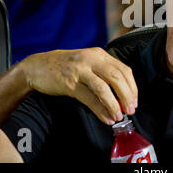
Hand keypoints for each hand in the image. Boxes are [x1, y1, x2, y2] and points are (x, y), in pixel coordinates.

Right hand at [18, 48, 137, 124]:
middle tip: (131, 109)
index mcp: (99, 54)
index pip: (123, 69)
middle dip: (127, 95)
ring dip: (114, 104)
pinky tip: (106, 118)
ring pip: (103, 88)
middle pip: (117, 77)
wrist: (37, 66)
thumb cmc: (66, 67)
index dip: (132, 87)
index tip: (135, 101)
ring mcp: (80, 70)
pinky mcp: (69, 83)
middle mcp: (91, 59)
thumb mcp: (88, 63)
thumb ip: (104, 73)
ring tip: (119, 116)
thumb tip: (123, 94)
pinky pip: (89, 98)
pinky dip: (100, 110)